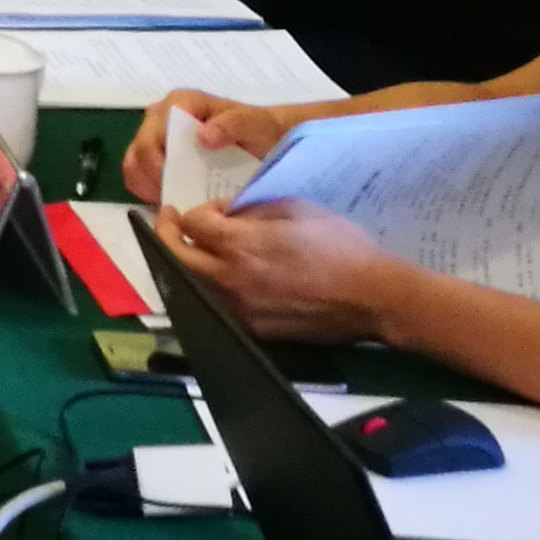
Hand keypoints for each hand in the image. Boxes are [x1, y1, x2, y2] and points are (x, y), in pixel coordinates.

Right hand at [116, 89, 299, 203]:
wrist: (267, 137)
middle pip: (139, 150)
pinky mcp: (155, 151)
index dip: (158, 163)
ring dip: (147, 185)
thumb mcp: (254, 125)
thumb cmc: (259, 129)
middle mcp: (161, 115)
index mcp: (179, 103)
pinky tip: (166, 198)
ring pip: (133, 162)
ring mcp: (155, 134)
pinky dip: (145, 188)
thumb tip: (201, 136)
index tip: (177, 184)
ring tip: (172, 201)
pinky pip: (135, 171)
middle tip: (177, 200)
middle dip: (153, 179)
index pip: (153, 134)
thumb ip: (231, 125)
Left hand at [156, 198, 399, 342]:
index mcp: (240, 246)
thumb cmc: (339, 247)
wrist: (372, 297)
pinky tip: (217, 276)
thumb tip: (228, 215)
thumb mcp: (295, 209)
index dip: (200, 210)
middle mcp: (230, 280)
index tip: (216, 209)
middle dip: (167, 232)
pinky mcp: (252, 329)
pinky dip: (207, 287)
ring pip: (189, 283)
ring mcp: (238, 309)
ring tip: (190, 247)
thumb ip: (253, 210)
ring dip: (184, 262)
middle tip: (168, 219)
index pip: (192, 223)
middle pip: (175, 255)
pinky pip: (214, 305)